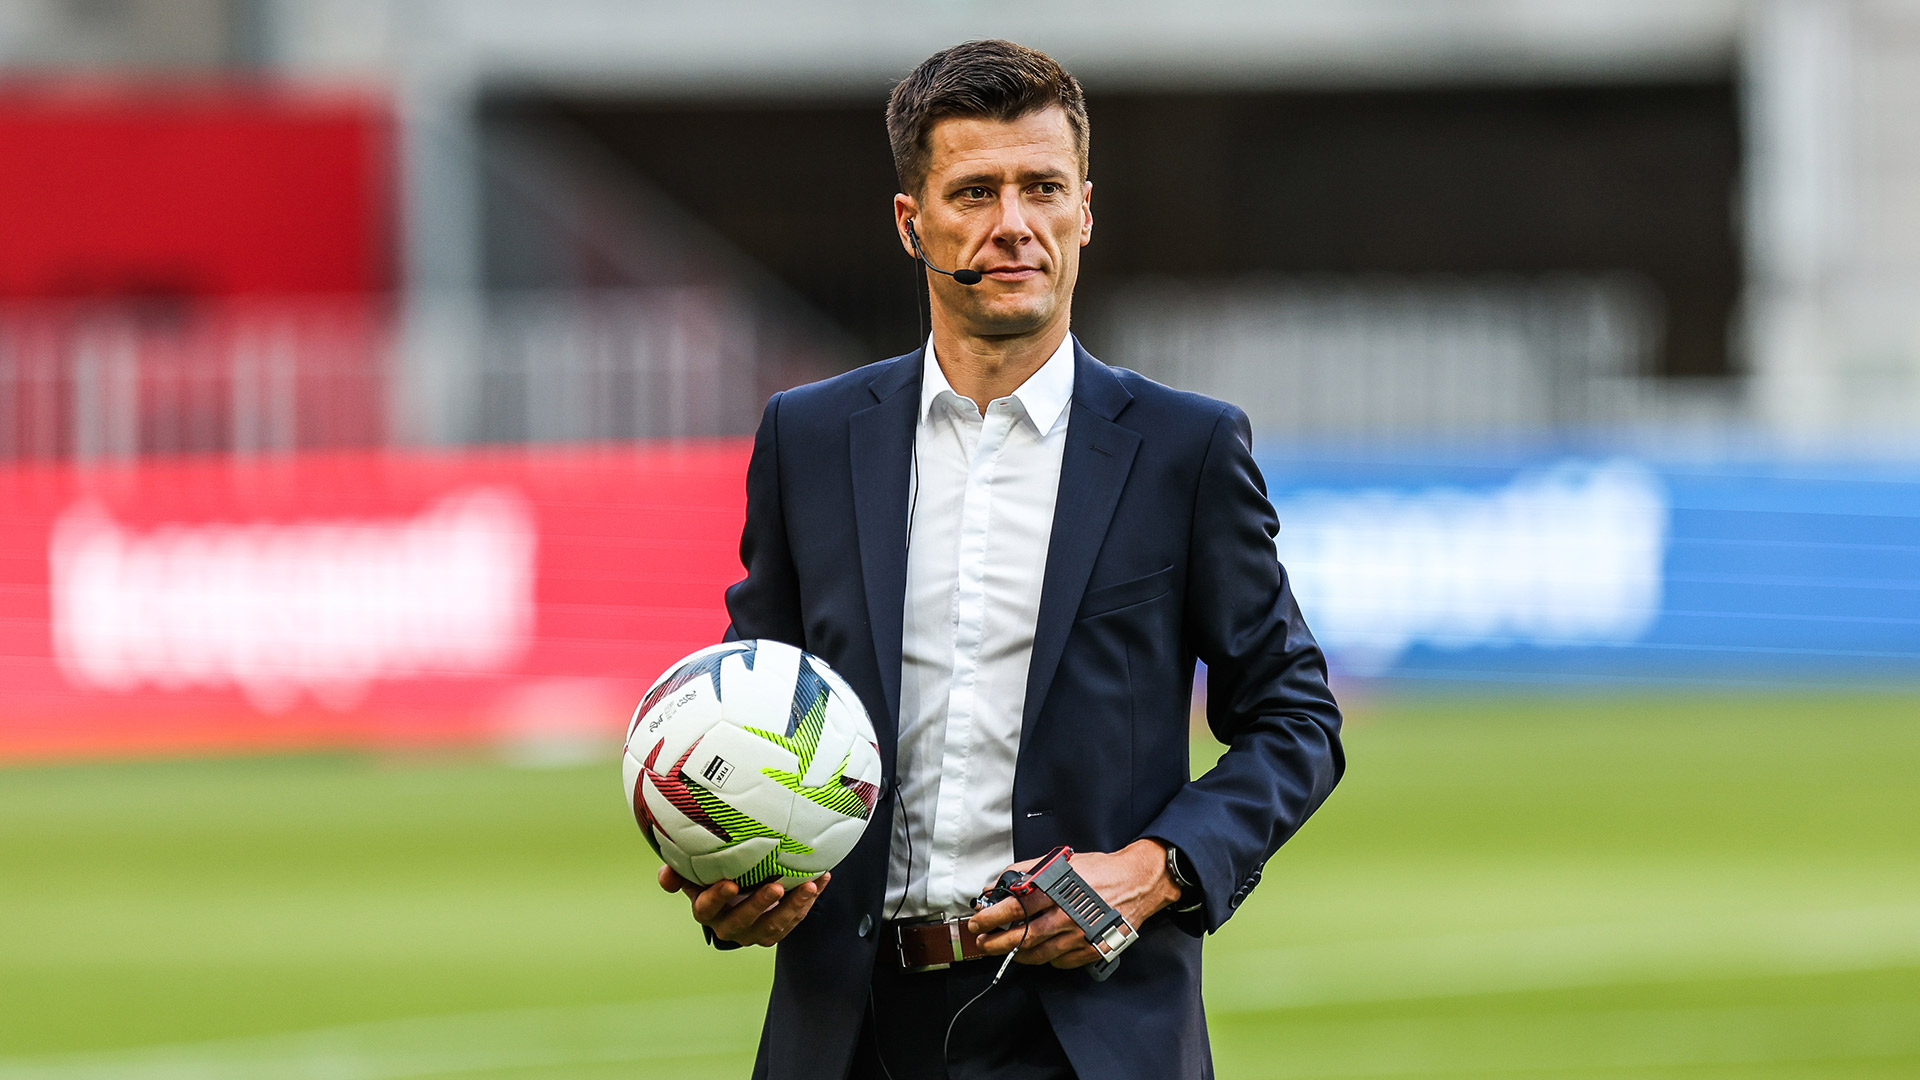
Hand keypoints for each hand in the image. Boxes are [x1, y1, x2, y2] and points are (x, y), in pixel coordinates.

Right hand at [657, 865, 828, 946]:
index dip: (718, 897)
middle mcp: (728, 926)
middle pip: (743, 921)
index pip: (707, 908)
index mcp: (706, 911)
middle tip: (778, 886)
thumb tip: (665, 876)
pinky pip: (793, 921)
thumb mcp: (695, 873)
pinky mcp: (774, 932)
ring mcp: (753, 933)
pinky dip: (808, 901)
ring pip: (773, 927)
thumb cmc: (713, 876)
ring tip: (809, 887)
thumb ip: (680, 872)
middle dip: (761, 904)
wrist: (734, 894)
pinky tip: (821, 880)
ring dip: (793, 907)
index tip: (731, 884)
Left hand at [966, 840, 1182, 968]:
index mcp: (1058, 891)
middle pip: (1023, 937)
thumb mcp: (1061, 863)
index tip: (978, 920)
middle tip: (983, 942)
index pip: (1016, 908)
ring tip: (1004, 949)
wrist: (1136, 883)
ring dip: (1016, 954)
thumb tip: (1001, 884)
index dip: (992, 916)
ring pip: (1039, 954)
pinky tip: (1037, 952)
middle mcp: (1067, 916)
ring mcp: (1080, 937)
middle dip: (996, 942)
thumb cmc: (1099, 871)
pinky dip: (1044, 959)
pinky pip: (1060, 962)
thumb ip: (1028, 872)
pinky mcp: (1092, 950)